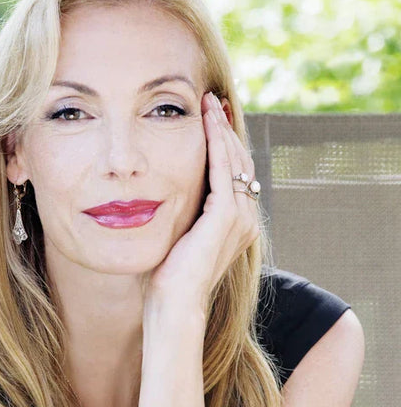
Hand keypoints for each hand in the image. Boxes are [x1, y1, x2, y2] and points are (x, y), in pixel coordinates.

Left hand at [144, 92, 259, 332]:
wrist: (174, 306)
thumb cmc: (169, 277)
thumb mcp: (179, 236)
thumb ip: (183, 214)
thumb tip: (162, 195)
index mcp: (235, 222)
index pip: (233, 172)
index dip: (222, 143)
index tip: (209, 118)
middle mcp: (245, 218)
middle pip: (239, 161)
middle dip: (224, 129)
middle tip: (212, 101)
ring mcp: (239, 218)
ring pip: (234, 161)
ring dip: (221, 129)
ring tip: (209, 103)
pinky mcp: (226, 218)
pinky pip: (223, 171)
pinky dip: (216, 145)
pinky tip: (206, 124)